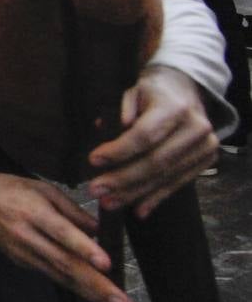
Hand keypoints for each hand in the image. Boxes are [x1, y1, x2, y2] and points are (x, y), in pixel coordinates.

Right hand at [0, 169, 132, 301]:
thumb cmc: (10, 188)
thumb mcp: (43, 189)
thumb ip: (72, 210)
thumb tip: (99, 231)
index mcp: (34, 213)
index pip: (62, 234)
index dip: (84, 249)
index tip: (107, 265)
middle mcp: (28, 237)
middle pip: (65, 264)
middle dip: (97, 285)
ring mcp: (22, 253)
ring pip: (60, 276)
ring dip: (91, 293)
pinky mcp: (20, 262)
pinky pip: (52, 274)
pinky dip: (75, 285)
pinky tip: (94, 294)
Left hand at [87, 65, 217, 218]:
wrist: (185, 90)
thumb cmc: (152, 93)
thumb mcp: (133, 92)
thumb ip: (121, 112)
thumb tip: (107, 134)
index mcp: (175, 107)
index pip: (145, 135)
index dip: (119, 150)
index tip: (94, 161)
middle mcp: (195, 128)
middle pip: (156, 161)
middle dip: (123, 179)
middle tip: (96, 190)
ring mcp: (205, 146)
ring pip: (165, 177)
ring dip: (135, 194)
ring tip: (109, 203)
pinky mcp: (207, 161)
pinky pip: (178, 184)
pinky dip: (156, 198)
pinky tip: (138, 211)